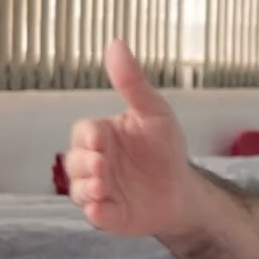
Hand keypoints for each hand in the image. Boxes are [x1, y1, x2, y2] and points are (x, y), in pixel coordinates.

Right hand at [65, 40, 198, 237]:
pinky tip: (103, 207)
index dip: (88, 136)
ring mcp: (98, 190)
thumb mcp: (154, 112)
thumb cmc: (165, 148)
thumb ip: (132, 83)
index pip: (83, 132)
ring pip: (78, 189)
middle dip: (85, 163)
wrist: (183, 188)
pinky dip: (96, 212)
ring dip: (86, 187)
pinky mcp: (107, 214)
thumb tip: (116, 43)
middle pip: (74, 161)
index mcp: (102, 136)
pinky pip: (94, 215)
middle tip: (103, 165)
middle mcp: (94, 163)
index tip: (101, 138)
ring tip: (103, 186)